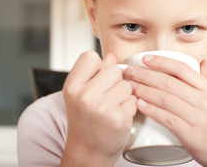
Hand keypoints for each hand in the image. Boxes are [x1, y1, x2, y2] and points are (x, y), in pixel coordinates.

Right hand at [61, 51, 136, 166]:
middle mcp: (85, 95)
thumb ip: (93, 73)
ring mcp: (102, 107)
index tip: (97, 79)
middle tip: (106, 97)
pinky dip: (130, 107)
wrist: (88, 151)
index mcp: (72, 86)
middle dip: (114, 81)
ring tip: (112, 107)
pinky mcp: (119, 118)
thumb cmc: (85, 121)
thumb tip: (111, 56)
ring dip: (124, 95)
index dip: (98, 66)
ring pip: (126, 84)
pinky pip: (134, 99)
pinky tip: (118, 115)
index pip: (90, 56)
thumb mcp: (80, 93)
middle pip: (113, 69)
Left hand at [124, 55, 206, 166]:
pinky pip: (167, 119)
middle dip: (145, 75)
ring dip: (144, 91)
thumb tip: (203, 61)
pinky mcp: (190, 134)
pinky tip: (139, 105)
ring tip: (131, 87)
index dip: (161, 61)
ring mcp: (197, 117)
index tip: (145, 58)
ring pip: (166, 99)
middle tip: (129, 72)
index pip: (182, 68)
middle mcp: (203, 100)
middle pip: (169, 82)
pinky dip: (152, 110)